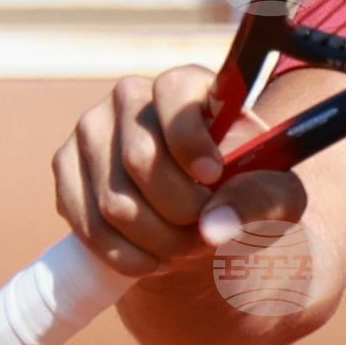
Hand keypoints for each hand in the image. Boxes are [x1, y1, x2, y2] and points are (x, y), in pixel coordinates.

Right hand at [52, 67, 306, 278]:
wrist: (206, 218)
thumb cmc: (248, 194)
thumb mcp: (279, 198)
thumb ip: (260, 201)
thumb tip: (214, 225)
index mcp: (187, 86)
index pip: (174, 96)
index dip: (191, 141)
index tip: (213, 176)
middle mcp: (132, 96)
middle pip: (141, 160)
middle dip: (180, 211)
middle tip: (207, 234)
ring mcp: (91, 129)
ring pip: (113, 201)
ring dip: (156, 240)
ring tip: (187, 248)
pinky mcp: (66, 167)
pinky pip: (85, 222)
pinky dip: (124, 254)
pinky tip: (154, 258)